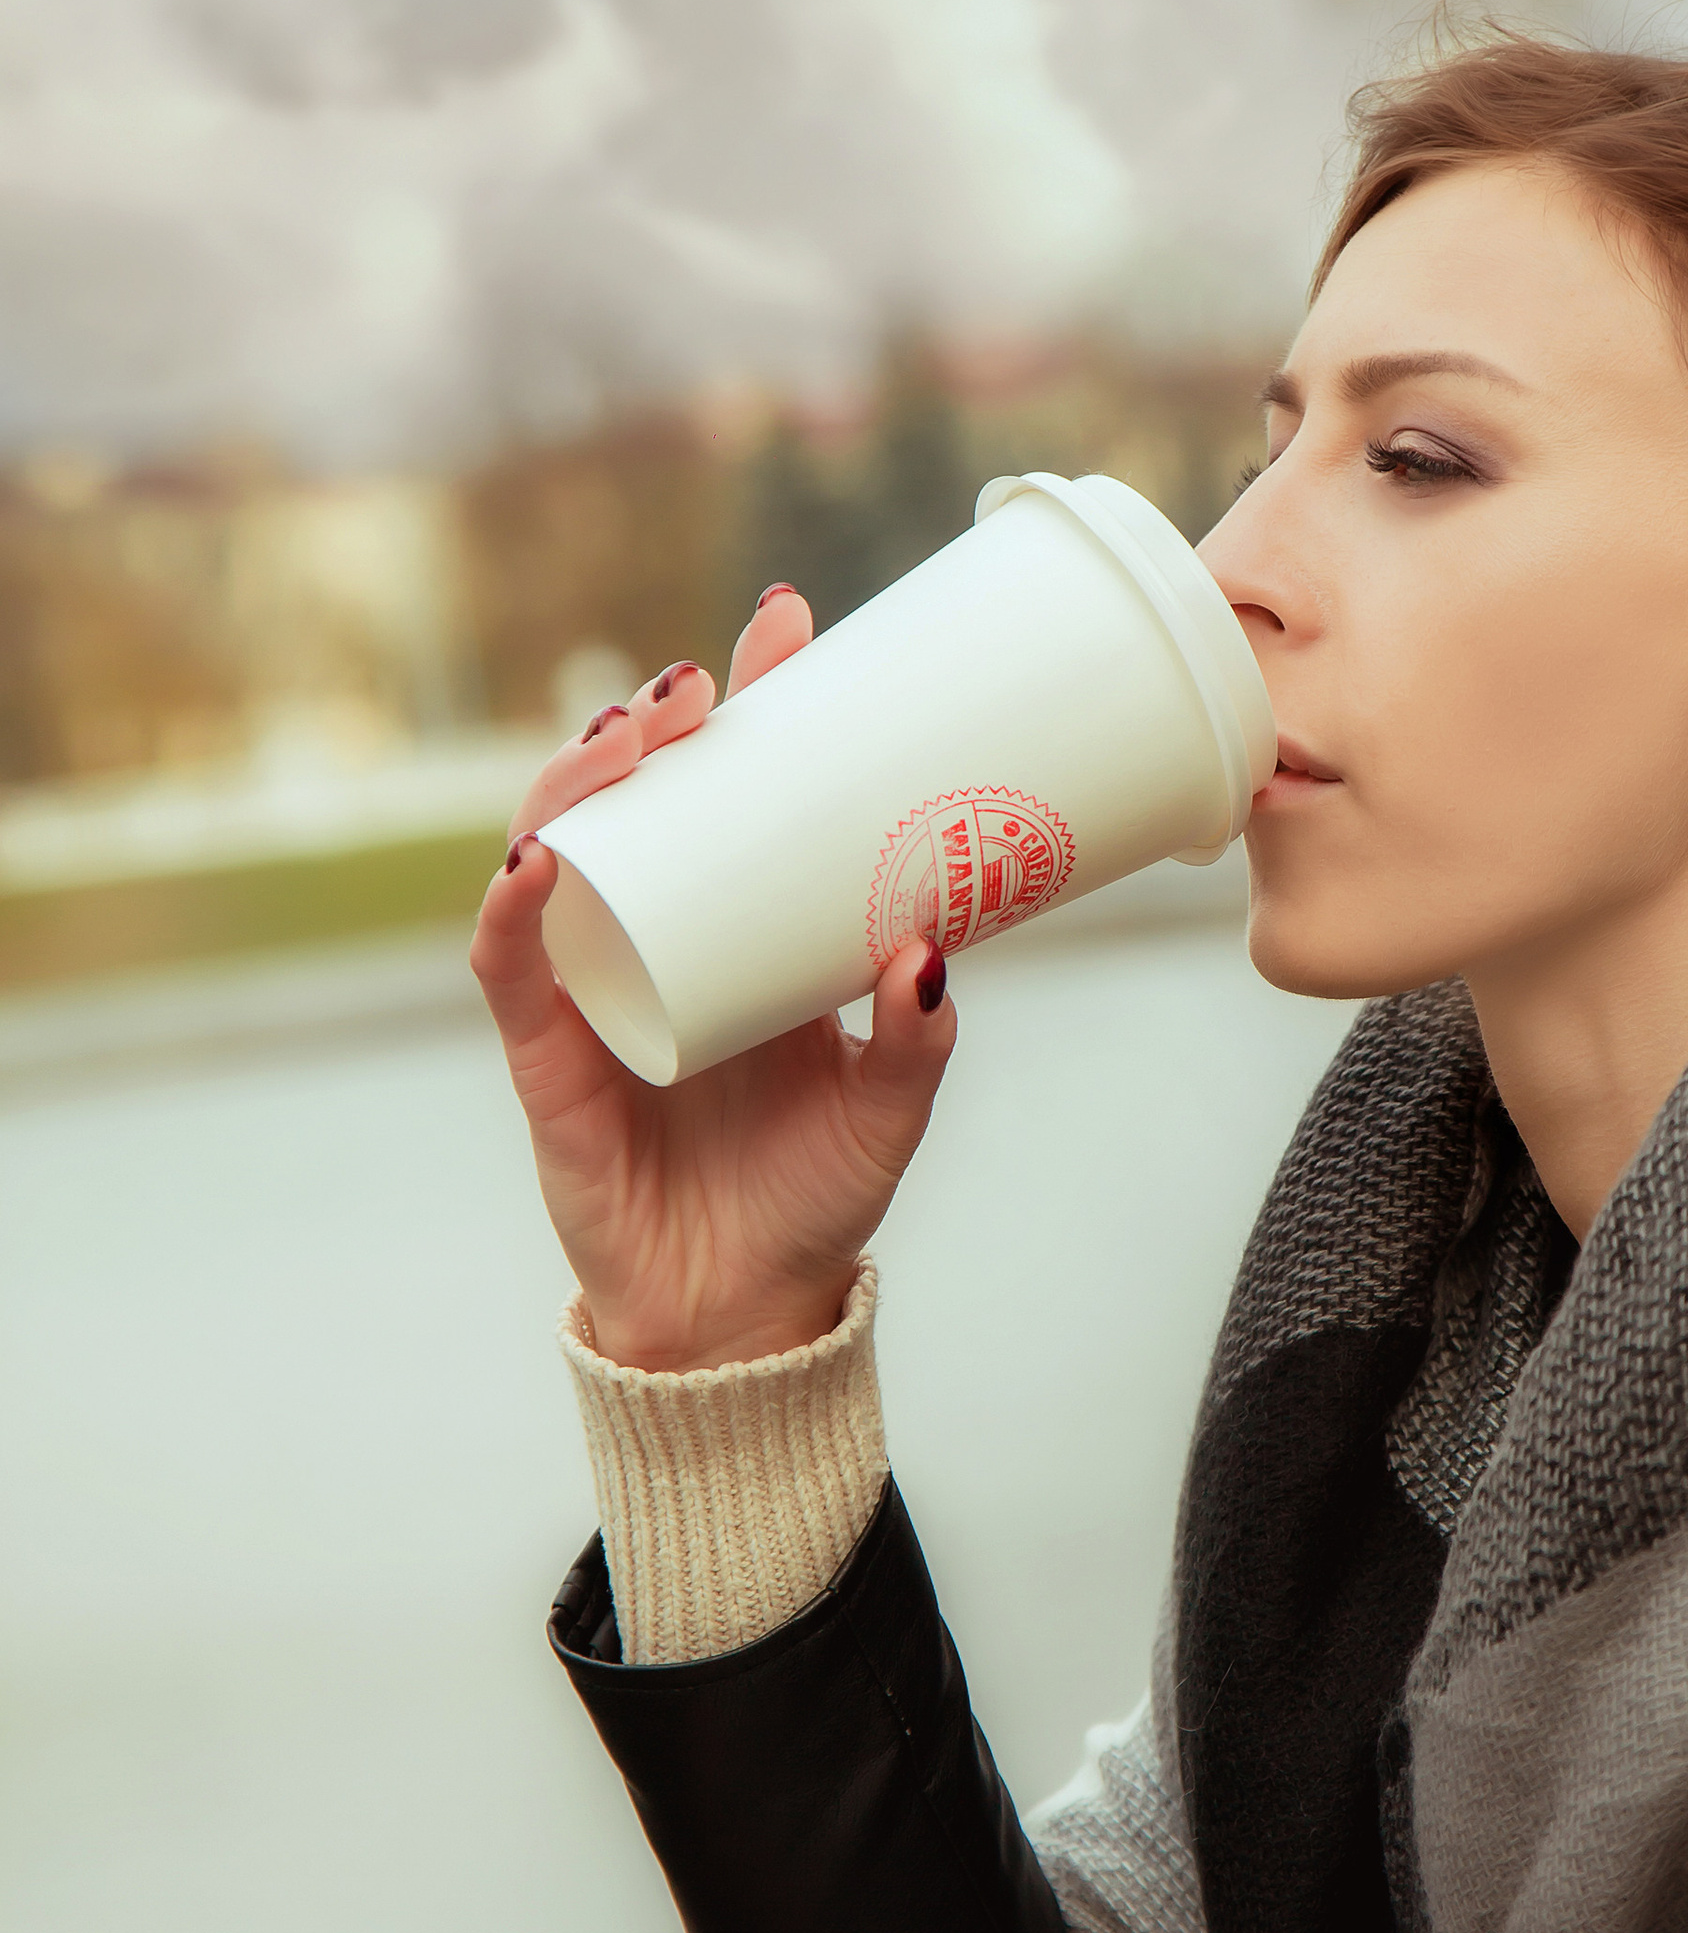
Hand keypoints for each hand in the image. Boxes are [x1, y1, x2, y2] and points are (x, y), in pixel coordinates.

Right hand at [471, 587, 957, 1369]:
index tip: (786, 621)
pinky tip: (538, 860)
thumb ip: (919, 1038)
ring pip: (560, 851)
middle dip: (655, 721)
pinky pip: (513, 968)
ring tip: (629, 739)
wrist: (744, 1310)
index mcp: (743, 928)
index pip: (739, 786)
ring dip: (579, 783)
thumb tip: (929, 951)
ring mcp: (592, 987)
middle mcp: (659, 937)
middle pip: (638, 798)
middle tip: (702, 682)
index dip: (753, 702)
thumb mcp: (892, 1108)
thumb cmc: (815, 1196)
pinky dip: (514, 910)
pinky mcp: (545, 1055)